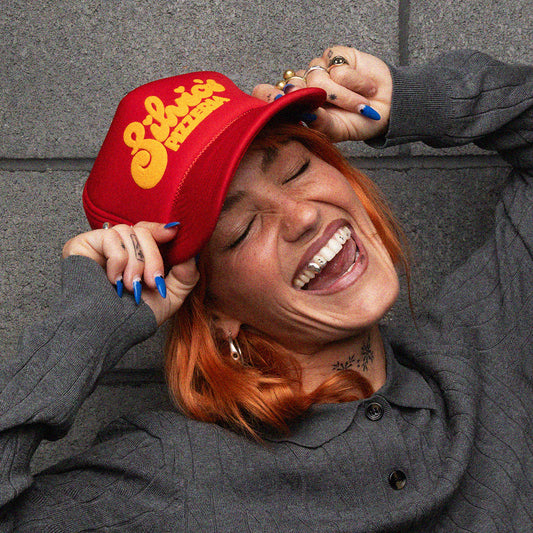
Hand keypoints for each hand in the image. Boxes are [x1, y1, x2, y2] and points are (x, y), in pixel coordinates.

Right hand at [62, 222, 198, 324]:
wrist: (107, 332)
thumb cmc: (135, 318)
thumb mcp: (170, 296)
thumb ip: (186, 274)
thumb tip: (192, 252)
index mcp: (138, 256)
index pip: (152, 231)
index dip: (163, 231)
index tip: (175, 234)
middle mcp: (119, 248)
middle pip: (144, 230)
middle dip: (154, 257)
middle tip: (152, 282)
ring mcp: (100, 245)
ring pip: (129, 232)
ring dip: (136, 262)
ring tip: (131, 286)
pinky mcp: (82, 244)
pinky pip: (110, 237)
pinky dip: (118, 260)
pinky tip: (112, 280)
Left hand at [253, 46, 391, 142]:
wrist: (388, 108)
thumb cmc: (358, 123)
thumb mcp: (336, 131)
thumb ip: (318, 123)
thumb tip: (304, 114)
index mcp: (297, 105)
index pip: (270, 94)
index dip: (267, 96)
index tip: (274, 102)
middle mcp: (304, 85)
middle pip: (294, 86)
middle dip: (316, 100)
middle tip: (333, 110)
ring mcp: (319, 69)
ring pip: (318, 78)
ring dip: (344, 96)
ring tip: (359, 104)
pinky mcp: (335, 55)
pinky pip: (338, 67)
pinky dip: (355, 82)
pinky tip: (364, 88)